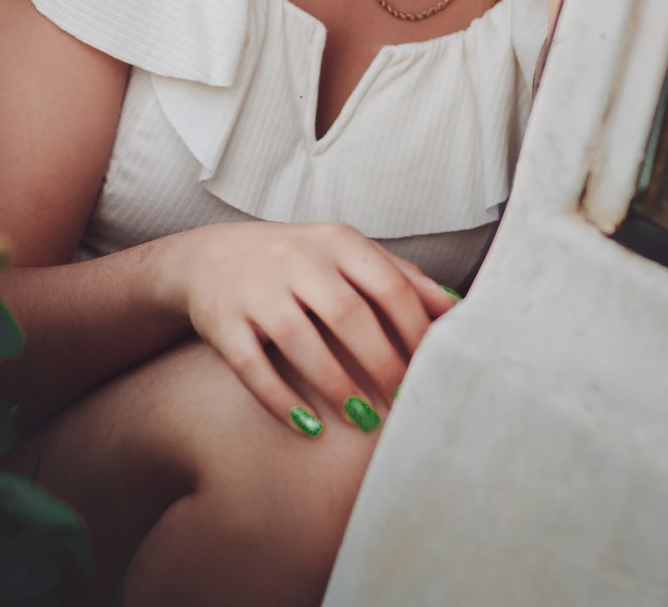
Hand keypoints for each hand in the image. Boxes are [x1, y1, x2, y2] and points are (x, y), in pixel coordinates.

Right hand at [163, 220, 456, 435]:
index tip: (432, 370)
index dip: (415, 332)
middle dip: (382, 364)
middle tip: (403, 403)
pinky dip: (282, 401)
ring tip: (363, 419)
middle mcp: (295, 259)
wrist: (210, 259)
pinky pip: (252, 368)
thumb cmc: (298, 263)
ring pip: (300, 341)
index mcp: (336, 241)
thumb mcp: (347, 256)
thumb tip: (457, 308)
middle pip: (348, 314)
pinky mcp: (224, 323)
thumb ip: (401, 277)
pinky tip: (308, 427)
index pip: (388, 285)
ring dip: (337, 387)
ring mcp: (256, 290)